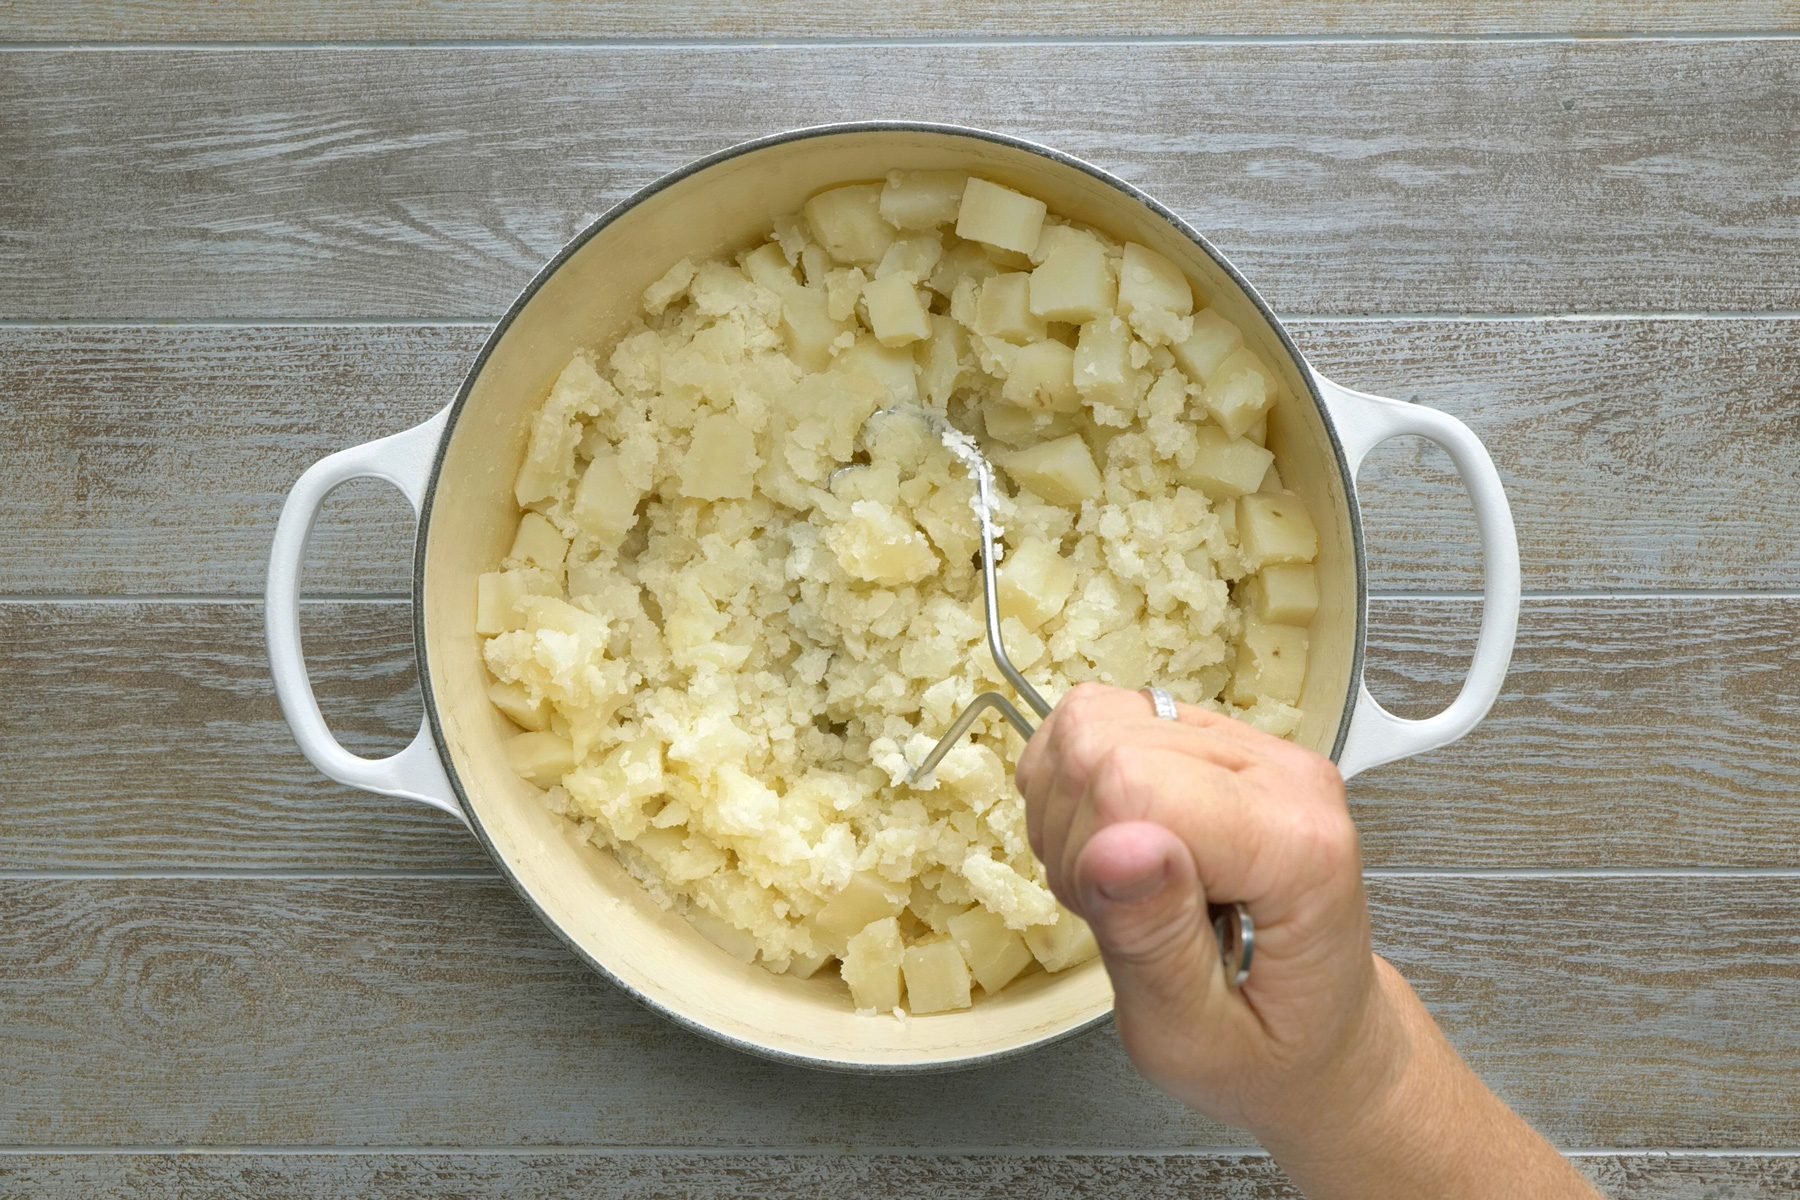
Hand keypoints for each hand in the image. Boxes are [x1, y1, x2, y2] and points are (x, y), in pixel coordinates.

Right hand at [1015, 682, 1399, 1141]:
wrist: (1322, 1035)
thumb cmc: (1267, 1050)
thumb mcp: (1193, 1040)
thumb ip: (1153, 944)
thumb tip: (1113, 848)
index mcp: (1299, 850)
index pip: (1134, 784)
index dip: (1089, 858)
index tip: (1117, 925)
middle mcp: (1286, 775)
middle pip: (1105, 742)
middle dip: (1075, 835)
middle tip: (1118, 911)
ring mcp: (1254, 746)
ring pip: (1093, 720)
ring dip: (1072, 809)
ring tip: (1122, 884)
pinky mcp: (1217, 736)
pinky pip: (1102, 720)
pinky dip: (1079, 787)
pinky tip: (1117, 847)